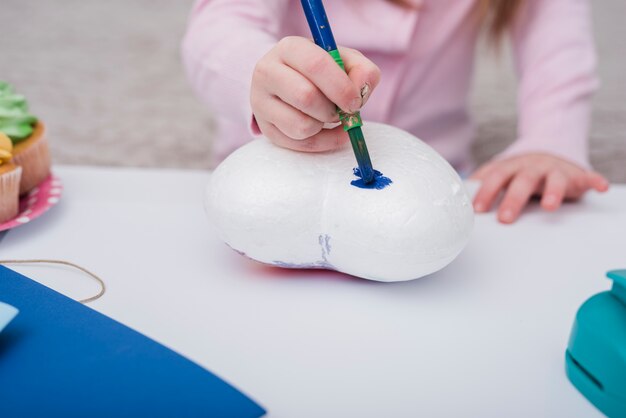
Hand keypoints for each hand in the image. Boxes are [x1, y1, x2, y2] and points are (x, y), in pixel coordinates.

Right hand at [251, 36, 379, 151]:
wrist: (290, 82)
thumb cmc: (321, 72)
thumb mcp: (344, 61)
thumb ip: (362, 71)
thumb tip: (360, 91)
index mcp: (289, 48)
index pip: (316, 65)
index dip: (341, 87)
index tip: (355, 101)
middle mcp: (267, 72)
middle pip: (306, 97)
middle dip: (331, 110)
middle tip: (340, 110)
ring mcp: (261, 102)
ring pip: (301, 126)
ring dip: (324, 126)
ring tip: (326, 116)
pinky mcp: (265, 128)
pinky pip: (299, 144)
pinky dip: (322, 142)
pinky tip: (326, 131)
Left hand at [471, 153, 608, 223]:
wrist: (547, 152)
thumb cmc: (517, 172)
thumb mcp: (498, 175)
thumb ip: (480, 185)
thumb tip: (454, 199)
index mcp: (510, 168)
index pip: (495, 177)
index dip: (486, 192)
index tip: (477, 209)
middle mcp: (532, 167)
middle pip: (522, 181)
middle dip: (513, 199)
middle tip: (505, 219)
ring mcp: (555, 170)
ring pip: (555, 180)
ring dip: (554, 192)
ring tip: (550, 206)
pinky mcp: (577, 175)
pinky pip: (588, 177)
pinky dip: (594, 181)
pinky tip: (600, 187)